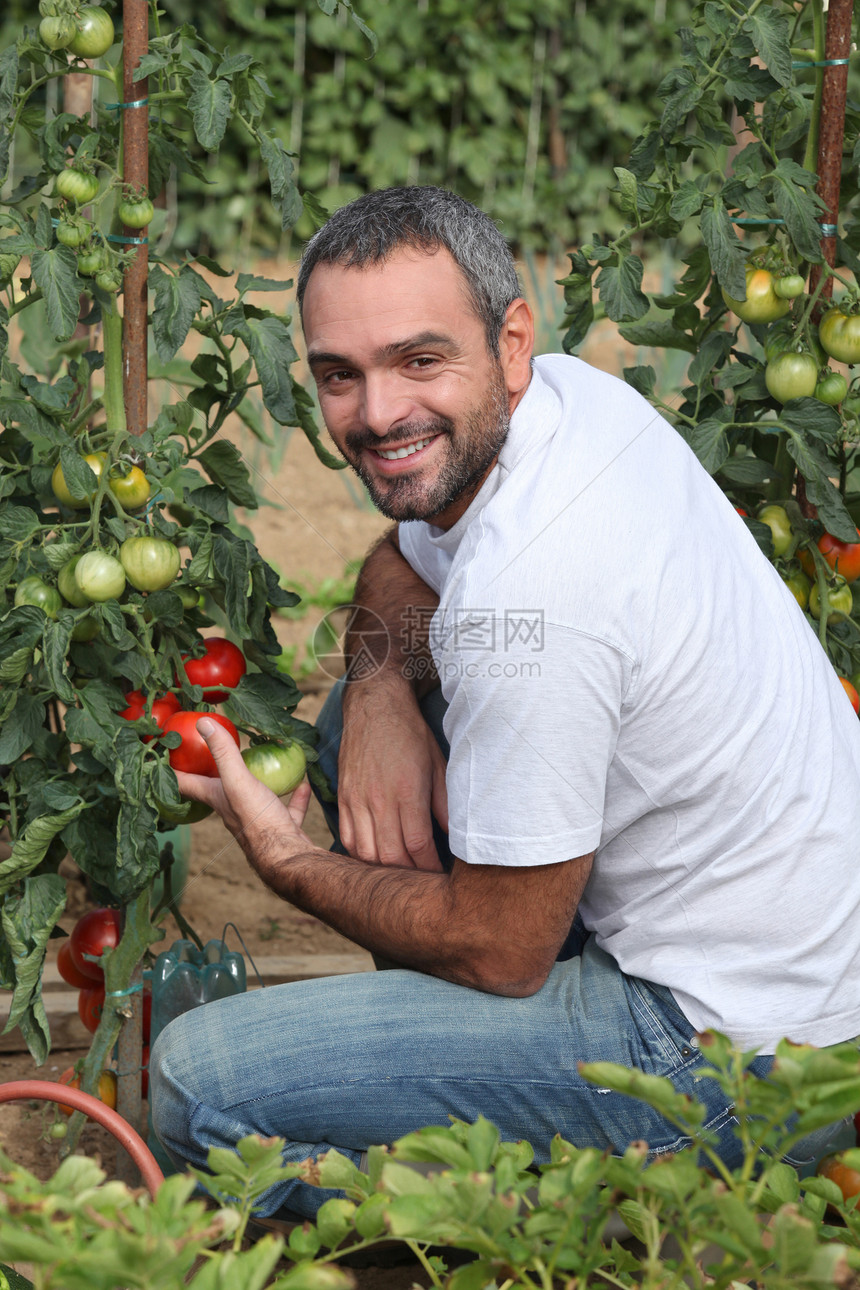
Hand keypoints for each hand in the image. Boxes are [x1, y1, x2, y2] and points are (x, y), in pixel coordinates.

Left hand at [174, 718, 315, 868]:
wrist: (289, 857)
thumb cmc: (258, 820)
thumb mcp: (238, 781)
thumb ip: (223, 752)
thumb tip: (203, 722)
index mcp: (216, 798)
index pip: (185, 783)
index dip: (170, 769)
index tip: (161, 753)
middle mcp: (232, 809)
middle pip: (216, 789)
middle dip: (211, 772)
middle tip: (210, 751)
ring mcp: (257, 819)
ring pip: (252, 798)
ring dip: (254, 782)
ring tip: (259, 764)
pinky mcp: (280, 827)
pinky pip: (286, 808)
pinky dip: (293, 795)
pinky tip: (302, 784)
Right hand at [337, 683, 447, 870]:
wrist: (375, 705)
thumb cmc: (411, 734)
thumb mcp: (439, 764)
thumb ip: (444, 803)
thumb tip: (453, 836)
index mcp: (407, 792)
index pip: (418, 845)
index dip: (429, 867)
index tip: (441, 877)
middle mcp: (378, 800)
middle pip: (390, 856)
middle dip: (409, 876)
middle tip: (423, 884)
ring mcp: (356, 799)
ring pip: (366, 853)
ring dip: (383, 871)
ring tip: (401, 877)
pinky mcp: (342, 797)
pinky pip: (347, 838)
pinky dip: (360, 857)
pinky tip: (374, 862)